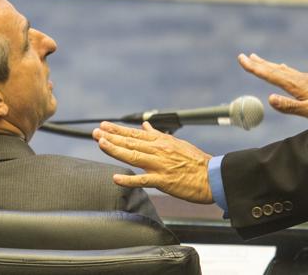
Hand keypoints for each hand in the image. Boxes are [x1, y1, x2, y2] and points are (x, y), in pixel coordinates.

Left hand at [92, 121, 213, 203]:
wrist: (212, 177)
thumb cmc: (196, 161)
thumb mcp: (178, 143)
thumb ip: (159, 135)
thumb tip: (146, 126)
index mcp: (162, 142)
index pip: (136, 134)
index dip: (118, 130)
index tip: (104, 126)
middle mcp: (159, 151)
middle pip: (131, 142)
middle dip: (111, 137)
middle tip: (95, 132)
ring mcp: (160, 165)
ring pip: (134, 156)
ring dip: (116, 150)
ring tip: (101, 144)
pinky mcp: (164, 181)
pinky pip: (143, 180)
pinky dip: (129, 180)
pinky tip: (116, 178)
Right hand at [238, 52, 307, 123]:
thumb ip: (290, 106)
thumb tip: (269, 99)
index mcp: (296, 85)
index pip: (270, 74)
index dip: (255, 68)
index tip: (242, 59)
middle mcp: (299, 78)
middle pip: (274, 69)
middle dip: (258, 63)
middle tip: (244, 56)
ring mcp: (305, 78)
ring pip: (281, 69)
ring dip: (267, 64)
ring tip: (257, 59)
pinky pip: (290, 72)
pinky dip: (280, 68)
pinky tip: (282, 68)